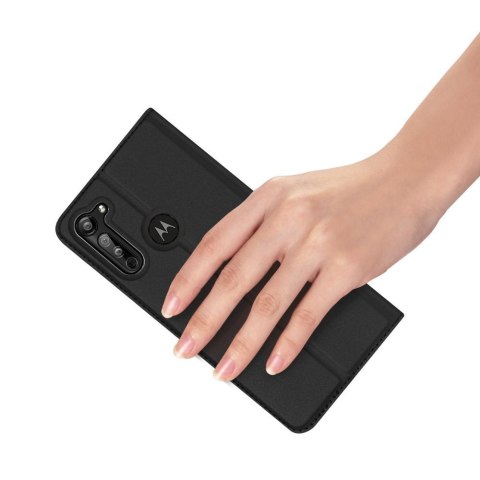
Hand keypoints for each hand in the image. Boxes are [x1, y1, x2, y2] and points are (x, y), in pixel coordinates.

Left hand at [161, 149, 440, 379]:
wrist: (405, 179)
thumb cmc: (349, 190)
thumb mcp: (295, 193)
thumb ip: (263, 225)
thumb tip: (231, 271)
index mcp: (269, 197)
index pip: (215, 242)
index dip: (188, 279)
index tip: (171, 307)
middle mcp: (288, 218)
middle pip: (234, 278)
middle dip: (204, 320)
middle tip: (184, 348)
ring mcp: (318, 242)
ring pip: (268, 302)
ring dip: (241, 343)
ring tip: (223, 368)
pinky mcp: (347, 267)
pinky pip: (308, 314)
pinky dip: (288, 343)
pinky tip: (273, 361)